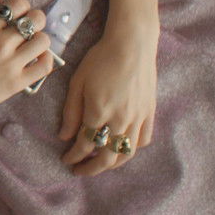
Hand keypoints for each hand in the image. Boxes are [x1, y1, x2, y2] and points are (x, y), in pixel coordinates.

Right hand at [0, 0, 55, 122]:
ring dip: (40, 40)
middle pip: (35, 19)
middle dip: (35, 19)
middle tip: (28, 28)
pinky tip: (37, 58)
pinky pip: (44, 66)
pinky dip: (46, 60)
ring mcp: (10, 64)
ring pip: (43, 41)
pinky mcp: (17, 82)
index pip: (18, 4)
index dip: (22, 6)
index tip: (18, 14)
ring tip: (31, 45)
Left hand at [58, 29, 156, 175]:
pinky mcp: (150, 113)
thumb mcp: (77, 83)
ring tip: (99, 163)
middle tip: (79, 170)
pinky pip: (143, 140)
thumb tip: (64, 136)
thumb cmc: (99, 59)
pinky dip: (131, 149)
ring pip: (126, 152)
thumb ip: (71, 112)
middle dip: (91, 168)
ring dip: (111, 163)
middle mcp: (120, 120)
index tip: (66, 160)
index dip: (74, 156)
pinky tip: (121, 146)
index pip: (84, 145)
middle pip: (107, 157)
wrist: (132, 44)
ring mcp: (138, 118)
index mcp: (98, 113)